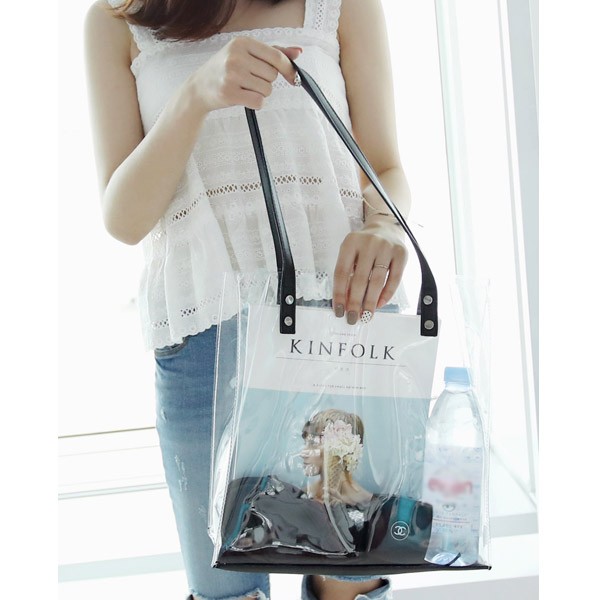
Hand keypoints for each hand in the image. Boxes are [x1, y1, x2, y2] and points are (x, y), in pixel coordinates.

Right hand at [184, 36, 301, 112]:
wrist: (199, 88)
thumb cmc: (225, 70)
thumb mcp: (246, 55)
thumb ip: (272, 53)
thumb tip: (298, 52)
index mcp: (242, 42)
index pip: (276, 56)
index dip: (288, 68)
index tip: (293, 77)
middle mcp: (236, 56)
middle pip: (272, 75)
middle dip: (266, 81)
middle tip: (250, 80)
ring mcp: (232, 75)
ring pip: (267, 89)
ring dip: (260, 93)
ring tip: (244, 88)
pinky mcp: (230, 93)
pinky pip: (259, 101)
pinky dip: (256, 103)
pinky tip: (243, 97)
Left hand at [332, 217, 407, 323]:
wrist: (386, 227)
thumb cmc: (364, 246)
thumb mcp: (351, 253)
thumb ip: (348, 274)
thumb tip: (345, 303)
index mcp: (350, 242)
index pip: (341, 272)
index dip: (339, 294)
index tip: (339, 310)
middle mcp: (369, 243)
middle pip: (360, 279)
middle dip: (355, 302)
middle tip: (353, 318)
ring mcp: (386, 247)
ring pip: (377, 281)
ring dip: (371, 302)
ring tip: (366, 316)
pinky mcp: (401, 253)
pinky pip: (394, 279)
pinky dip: (386, 294)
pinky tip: (380, 304)